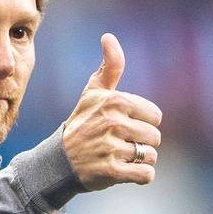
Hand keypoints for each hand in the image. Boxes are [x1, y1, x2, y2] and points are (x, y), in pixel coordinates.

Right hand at [61, 32, 163, 190]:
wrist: (58, 161)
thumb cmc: (81, 124)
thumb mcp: (93, 94)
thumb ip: (109, 67)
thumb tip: (108, 36)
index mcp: (114, 102)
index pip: (155, 116)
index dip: (142, 123)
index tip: (122, 126)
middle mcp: (113, 123)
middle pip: (155, 137)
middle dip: (141, 143)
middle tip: (118, 144)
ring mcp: (111, 148)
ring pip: (151, 156)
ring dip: (140, 161)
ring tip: (119, 157)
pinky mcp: (111, 171)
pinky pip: (146, 175)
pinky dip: (140, 177)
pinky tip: (125, 172)